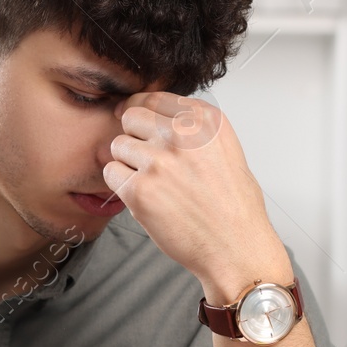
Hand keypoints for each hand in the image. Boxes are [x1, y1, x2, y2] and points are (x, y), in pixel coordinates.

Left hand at [103, 93, 291, 299]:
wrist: (235, 247)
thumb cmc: (233, 207)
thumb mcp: (226, 151)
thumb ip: (194, 129)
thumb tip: (158, 118)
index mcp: (205, 121)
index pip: (154, 98)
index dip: (140, 110)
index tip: (134, 119)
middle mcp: (182, 136)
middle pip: (131, 116)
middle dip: (133, 135)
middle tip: (143, 157)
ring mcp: (159, 161)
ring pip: (118, 145)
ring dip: (126, 162)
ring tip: (149, 182)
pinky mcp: (140, 190)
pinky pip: (111, 173)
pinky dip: (120, 184)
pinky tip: (141, 196)